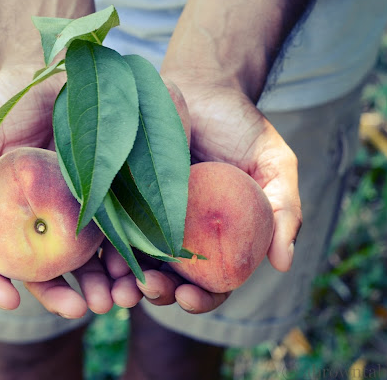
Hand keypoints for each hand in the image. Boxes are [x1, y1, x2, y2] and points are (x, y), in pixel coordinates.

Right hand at [0, 66, 119, 316]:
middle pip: (45, 269)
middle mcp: (38, 218)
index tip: (7, 298)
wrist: (59, 66)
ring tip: (114, 299)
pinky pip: (120, 233)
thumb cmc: (9, 99)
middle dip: (60, 295)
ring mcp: (76, 209)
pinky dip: (128, 256)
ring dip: (100, 285)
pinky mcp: (112, 196)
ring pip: (86, 261)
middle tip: (79, 309)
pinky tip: (137, 269)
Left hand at [116, 77, 301, 313]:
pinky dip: (108, 245)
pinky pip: (114, 228)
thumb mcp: (275, 165)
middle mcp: (184, 235)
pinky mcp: (125, 197)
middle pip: (170, 279)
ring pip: (137, 261)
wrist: (204, 88)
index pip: (213, 283)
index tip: (191, 298)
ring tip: (120, 282)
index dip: (203, 299)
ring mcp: (151, 218)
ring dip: (127, 279)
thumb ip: (285, 210)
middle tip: (151, 288)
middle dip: (159, 292)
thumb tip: (284, 262)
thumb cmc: (242, 128)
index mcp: (221, 239)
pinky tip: (102, 253)